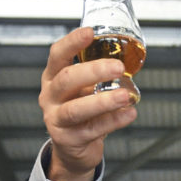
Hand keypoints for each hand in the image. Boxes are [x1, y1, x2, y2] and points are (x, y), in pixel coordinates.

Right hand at [39, 27, 137, 180]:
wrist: (73, 148)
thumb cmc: (82, 112)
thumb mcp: (84, 89)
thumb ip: (99, 76)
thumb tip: (129, 58)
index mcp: (54, 78)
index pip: (58, 55)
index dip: (72, 43)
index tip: (89, 33)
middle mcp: (51, 96)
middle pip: (67, 79)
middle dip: (93, 71)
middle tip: (118, 67)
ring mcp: (56, 119)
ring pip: (76, 109)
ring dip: (103, 101)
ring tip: (124, 96)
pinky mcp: (68, 139)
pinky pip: (92, 129)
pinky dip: (113, 121)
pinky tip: (129, 114)